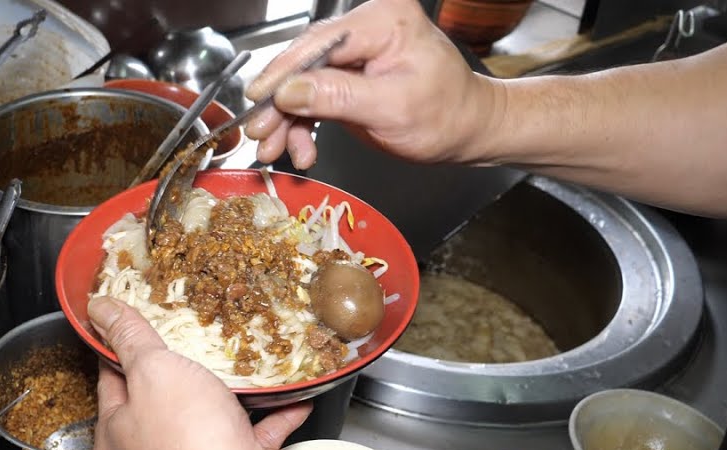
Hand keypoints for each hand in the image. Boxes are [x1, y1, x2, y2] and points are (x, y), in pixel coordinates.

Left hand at [88, 297, 311, 449]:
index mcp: (115, 436)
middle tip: (193, 334)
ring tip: (241, 361)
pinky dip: (270, 418)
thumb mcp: (152, 369)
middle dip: (183, 368)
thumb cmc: (191, 438)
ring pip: (209, 418)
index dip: (121, 346)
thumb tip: (99, 309)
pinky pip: (250, 437)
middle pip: (160, 398)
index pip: (110, 379)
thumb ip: (129, 336)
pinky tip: (288, 398)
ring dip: (231, 391)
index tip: (135, 320)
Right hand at [245, 0, 502, 167]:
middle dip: (279, 104)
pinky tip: (300, 148)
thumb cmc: (447, 115)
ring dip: (286, 120)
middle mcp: (365, 29)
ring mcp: (355, 53)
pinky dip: (301, 124)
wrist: (468, 130)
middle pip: (303, 63)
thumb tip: (290, 91)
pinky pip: (313, 96)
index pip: (318, 43)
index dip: (283, 73)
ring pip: (302, 83)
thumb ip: (338, 96)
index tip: (258, 99)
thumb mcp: (393, 108)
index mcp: (383, 21)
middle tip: (260, 134)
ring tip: (274, 151)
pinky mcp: (348, 76)